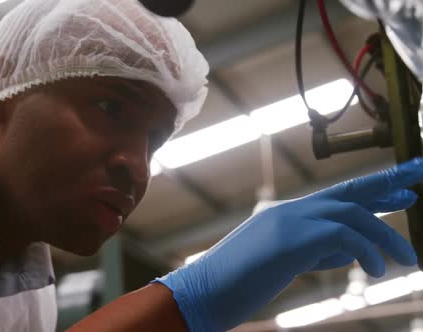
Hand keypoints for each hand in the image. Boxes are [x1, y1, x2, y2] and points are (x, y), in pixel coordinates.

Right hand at [154, 158, 422, 331]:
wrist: (203, 292)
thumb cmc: (238, 283)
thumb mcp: (283, 264)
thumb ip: (313, 250)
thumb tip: (347, 248)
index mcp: (286, 216)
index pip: (336, 198)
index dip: (371, 191)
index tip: (401, 188)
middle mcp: (290, 212)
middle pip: (348, 192)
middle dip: (386, 185)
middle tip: (417, 182)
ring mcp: (290, 222)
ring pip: (352, 215)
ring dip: (386, 236)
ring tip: (408, 260)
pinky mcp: (292, 238)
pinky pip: (344, 236)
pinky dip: (367, 251)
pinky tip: (376, 271)